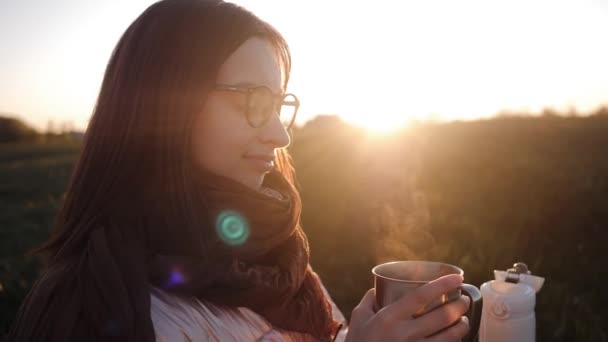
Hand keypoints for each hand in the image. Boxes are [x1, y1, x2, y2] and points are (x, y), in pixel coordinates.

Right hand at [345, 274, 469, 341]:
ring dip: (463, 326)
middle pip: (443, 316)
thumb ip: (369, 300)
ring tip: (464, 320)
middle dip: (460, 305)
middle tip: (464, 300)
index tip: (458, 278)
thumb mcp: (359, 319)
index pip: (422, 295)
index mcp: (390, 318)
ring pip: (451, 337)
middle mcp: (405, 334)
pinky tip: (455, 339)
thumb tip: (378, 288)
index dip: (443, 284)